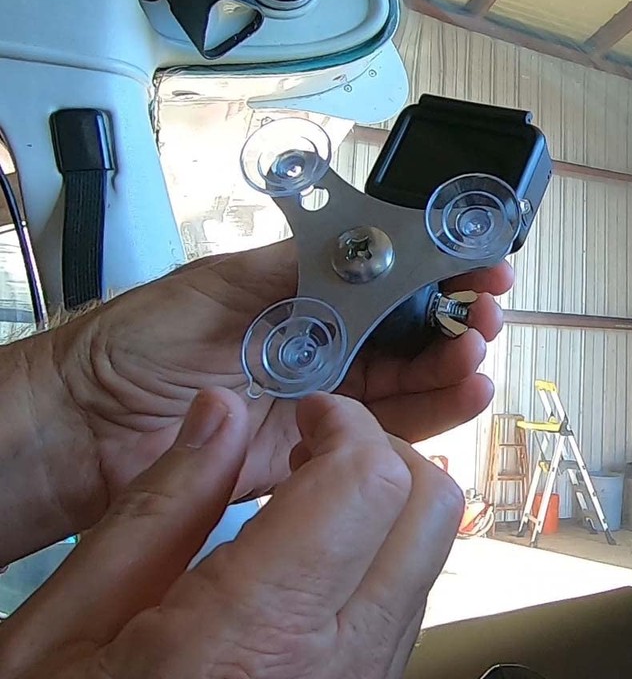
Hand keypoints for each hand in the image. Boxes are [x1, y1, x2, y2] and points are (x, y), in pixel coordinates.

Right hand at [0, 389, 463, 678]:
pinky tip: (318, 552)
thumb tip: (222, 412)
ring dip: (386, 499)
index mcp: (259, 634)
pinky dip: (382, 551)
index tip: (309, 412)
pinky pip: (408, 602)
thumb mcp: (69, 625)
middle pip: (429, 510)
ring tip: (313, 492)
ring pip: (429, 554)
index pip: (367, 484)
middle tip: (321, 442)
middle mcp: (337, 666)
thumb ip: (159, 505)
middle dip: (383, 450)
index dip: (346, 423)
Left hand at [52, 238, 511, 528]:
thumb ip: (300, 268)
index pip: (386, 279)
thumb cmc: (142, 342)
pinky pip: (383, 432)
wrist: (87, 428)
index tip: (476, 258)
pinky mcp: (317, 449)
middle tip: (487, 307)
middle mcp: (321, 343)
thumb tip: (373, 239)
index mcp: (303, 296)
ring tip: (479, 348)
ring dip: (450, 364)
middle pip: (407, 331)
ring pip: (406, 380)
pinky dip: (429, 415)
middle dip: (454, 315)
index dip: (434, 268)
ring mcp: (323, 397)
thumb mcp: (224, 285)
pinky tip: (463, 393)